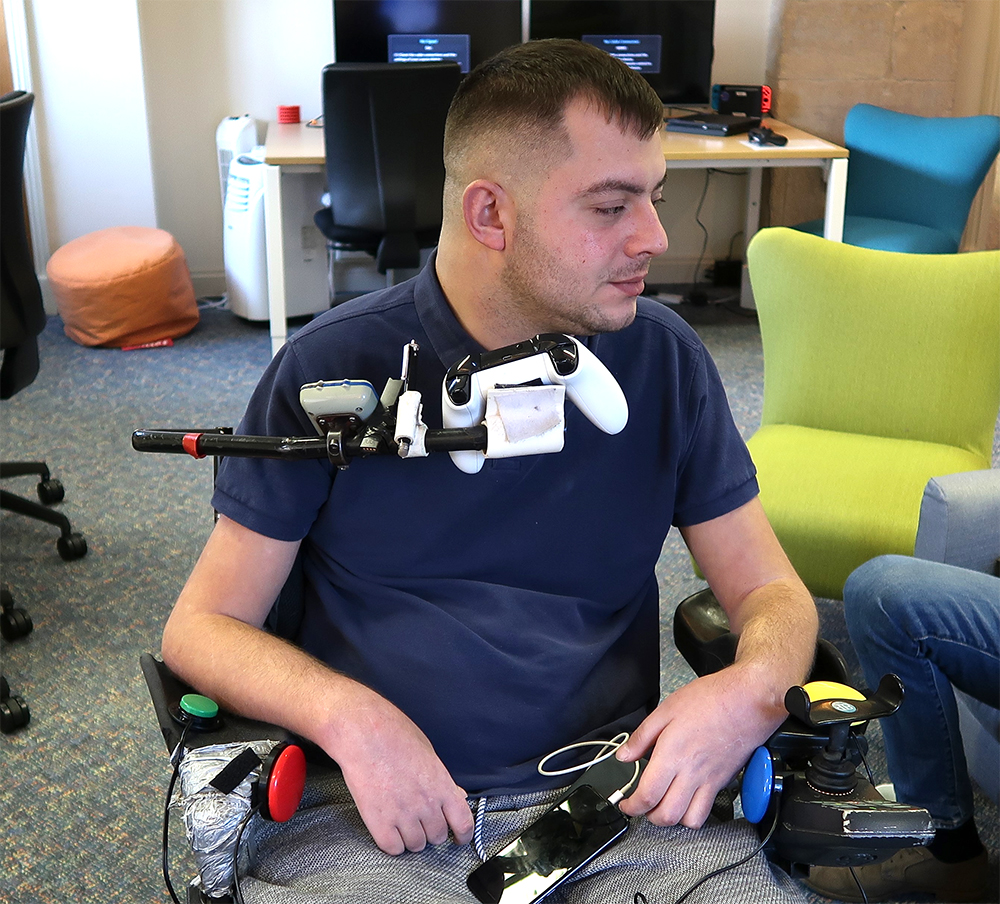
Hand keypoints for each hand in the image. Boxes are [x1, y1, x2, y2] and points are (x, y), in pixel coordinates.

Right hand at [330, 688, 474, 854]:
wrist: (364, 731)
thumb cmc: (394, 734)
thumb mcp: (428, 752)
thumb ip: (443, 780)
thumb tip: (455, 796)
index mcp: (441, 784)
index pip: (463, 822)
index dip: (463, 835)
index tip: (458, 837)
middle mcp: (426, 803)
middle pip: (438, 836)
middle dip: (431, 831)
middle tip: (421, 820)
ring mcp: (403, 814)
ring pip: (416, 845)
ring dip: (411, 838)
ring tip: (402, 822)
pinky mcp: (379, 821)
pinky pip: (393, 848)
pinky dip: (392, 842)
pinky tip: (388, 828)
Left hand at [615, 666, 781, 827]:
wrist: (747, 701)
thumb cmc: (710, 700)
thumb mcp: (666, 710)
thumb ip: (642, 736)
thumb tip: (624, 754)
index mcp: (672, 755)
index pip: (647, 795)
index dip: (632, 806)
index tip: (625, 804)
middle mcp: (691, 773)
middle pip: (666, 816)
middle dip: (648, 817)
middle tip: (641, 806)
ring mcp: (709, 781)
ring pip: (688, 820)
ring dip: (671, 820)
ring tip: (662, 806)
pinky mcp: (723, 782)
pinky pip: (707, 812)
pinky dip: (693, 816)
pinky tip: (685, 802)